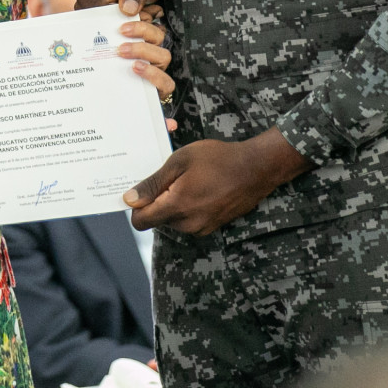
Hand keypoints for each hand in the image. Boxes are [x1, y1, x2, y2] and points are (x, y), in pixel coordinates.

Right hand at [76, 0, 174, 112]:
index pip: (102, 6)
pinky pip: (102, 29)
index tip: (145, 16)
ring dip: (124, 26)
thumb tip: (127, 10)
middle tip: (150, 16)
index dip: (122, 17)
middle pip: (99, 18)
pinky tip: (138, 20)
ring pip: (100, 26)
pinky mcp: (90, 15)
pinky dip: (121, 28)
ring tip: (146, 16)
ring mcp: (85, 4)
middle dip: (125, 22)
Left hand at [125, 128, 310, 235]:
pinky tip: (199, 187)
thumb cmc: (219, 159)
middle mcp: (188, 224)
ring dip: (173, 203)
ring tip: (187, 180)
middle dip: (158, 200)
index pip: (141, 222)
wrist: (257, 168)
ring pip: (172, 220)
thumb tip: (130, 199)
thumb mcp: (180, 161)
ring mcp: (202, 228)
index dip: (136, 206)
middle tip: (171, 176)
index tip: (142, 189)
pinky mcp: (212, 226)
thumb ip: (153, 183)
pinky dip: (187, 206)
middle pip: (156, 219)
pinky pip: (189, 220)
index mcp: (177, 207)